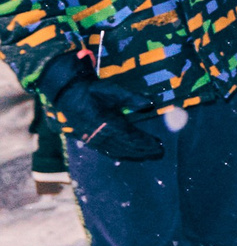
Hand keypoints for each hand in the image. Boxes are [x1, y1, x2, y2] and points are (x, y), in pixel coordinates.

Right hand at [42, 61, 165, 161]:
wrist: (67, 95)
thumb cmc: (92, 92)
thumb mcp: (113, 91)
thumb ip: (132, 98)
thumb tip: (151, 103)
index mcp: (110, 124)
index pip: (132, 137)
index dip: (146, 142)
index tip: (160, 145)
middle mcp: (102, 135)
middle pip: (127, 146)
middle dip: (144, 150)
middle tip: (158, 152)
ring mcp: (94, 140)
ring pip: (117, 150)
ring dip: (133, 153)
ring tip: (147, 154)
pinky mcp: (88, 140)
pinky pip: (106, 151)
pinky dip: (119, 154)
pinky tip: (126, 154)